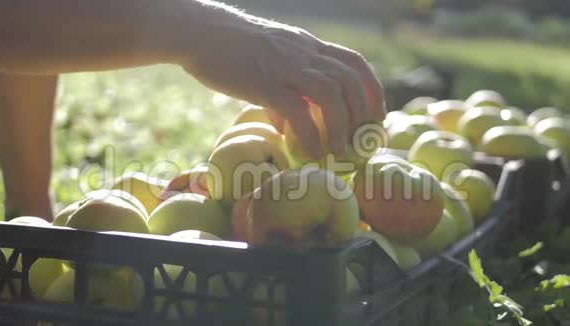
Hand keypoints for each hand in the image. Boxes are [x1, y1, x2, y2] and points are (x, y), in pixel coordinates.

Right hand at [180, 2, 385, 158]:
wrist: (199, 33)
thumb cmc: (230, 50)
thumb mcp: (267, 63)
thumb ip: (283, 92)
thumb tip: (287, 126)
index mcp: (307, 47)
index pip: (353, 62)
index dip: (372, 89)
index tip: (375, 115)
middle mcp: (303, 53)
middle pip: (349, 79)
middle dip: (363, 111)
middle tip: (361, 140)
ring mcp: (285, 67)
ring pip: (330, 94)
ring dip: (341, 126)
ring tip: (339, 152)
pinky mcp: (264, 83)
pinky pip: (297, 111)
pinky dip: (311, 135)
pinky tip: (312, 153)